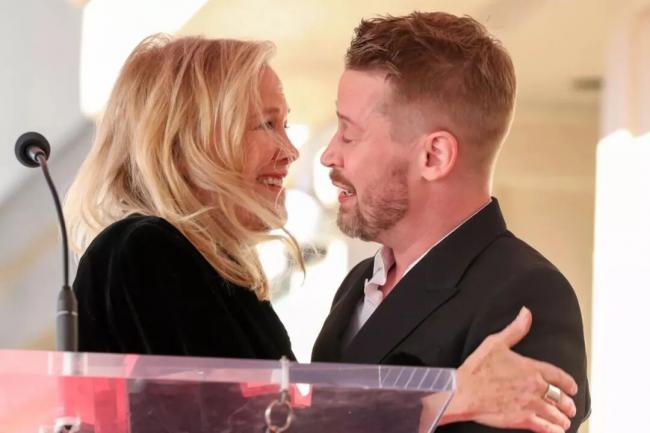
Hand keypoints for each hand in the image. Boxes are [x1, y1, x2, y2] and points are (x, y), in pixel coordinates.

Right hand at [426, 307, 577, 432]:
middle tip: (570, 407)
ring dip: (562, 419)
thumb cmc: (477, 369)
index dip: (568, 383)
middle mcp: (534, 387)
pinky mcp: (522, 419)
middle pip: (560, 397)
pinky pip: (544, 427)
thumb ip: (515, 330)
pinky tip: (555, 431)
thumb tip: (526, 314)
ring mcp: (530, 404)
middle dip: (567, 404)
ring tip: (564, 422)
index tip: (572, 388)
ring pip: (554, 414)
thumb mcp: (495, 343)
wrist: (464, 391)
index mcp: (530, 368)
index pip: (558, 376)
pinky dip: (553, 430)